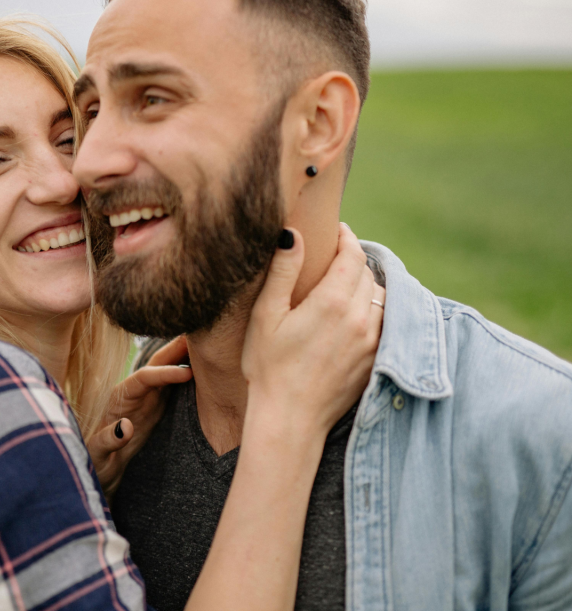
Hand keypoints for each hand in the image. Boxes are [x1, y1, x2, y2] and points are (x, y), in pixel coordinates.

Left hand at [86, 336, 193, 495]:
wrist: (102, 468)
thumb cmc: (97, 461)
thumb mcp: (98, 454)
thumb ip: (109, 440)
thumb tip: (126, 427)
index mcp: (119, 398)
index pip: (143, 378)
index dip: (165, 373)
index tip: (187, 373)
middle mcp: (134, 392)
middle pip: (156, 364)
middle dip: (176, 349)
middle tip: (201, 337)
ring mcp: (147, 397)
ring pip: (167, 370)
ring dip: (184, 356)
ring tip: (207, 344)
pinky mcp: (157, 406)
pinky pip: (174, 385)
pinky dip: (188, 372)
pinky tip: (205, 366)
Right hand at [241, 223, 384, 441]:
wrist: (289, 418)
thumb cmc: (268, 366)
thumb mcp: (266, 315)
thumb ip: (282, 271)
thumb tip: (292, 234)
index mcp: (332, 302)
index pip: (352, 255)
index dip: (346, 238)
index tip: (336, 231)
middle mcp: (359, 318)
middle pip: (367, 274)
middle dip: (352, 261)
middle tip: (333, 258)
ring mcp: (372, 341)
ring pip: (380, 297)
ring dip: (365, 286)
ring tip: (344, 286)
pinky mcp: (375, 360)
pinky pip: (384, 322)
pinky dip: (373, 311)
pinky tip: (354, 316)